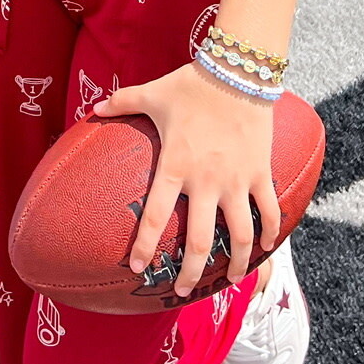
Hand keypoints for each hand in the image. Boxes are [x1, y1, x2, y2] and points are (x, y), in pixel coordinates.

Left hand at [95, 64, 279, 293]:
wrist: (238, 71)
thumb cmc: (192, 84)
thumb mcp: (152, 93)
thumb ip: (121, 102)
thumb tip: (91, 108)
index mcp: (174, 166)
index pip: (154, 218)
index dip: (145, 247)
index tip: (138, 269)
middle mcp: (205, 181)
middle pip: (198, 242)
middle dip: (191, 273)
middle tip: (185, 291)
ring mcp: (236, 181)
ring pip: (240, 236)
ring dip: (237, 264)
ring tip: (233, 281)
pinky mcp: (261, 174)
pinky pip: (269, 211)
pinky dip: (271, 233)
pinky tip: (267, 247)